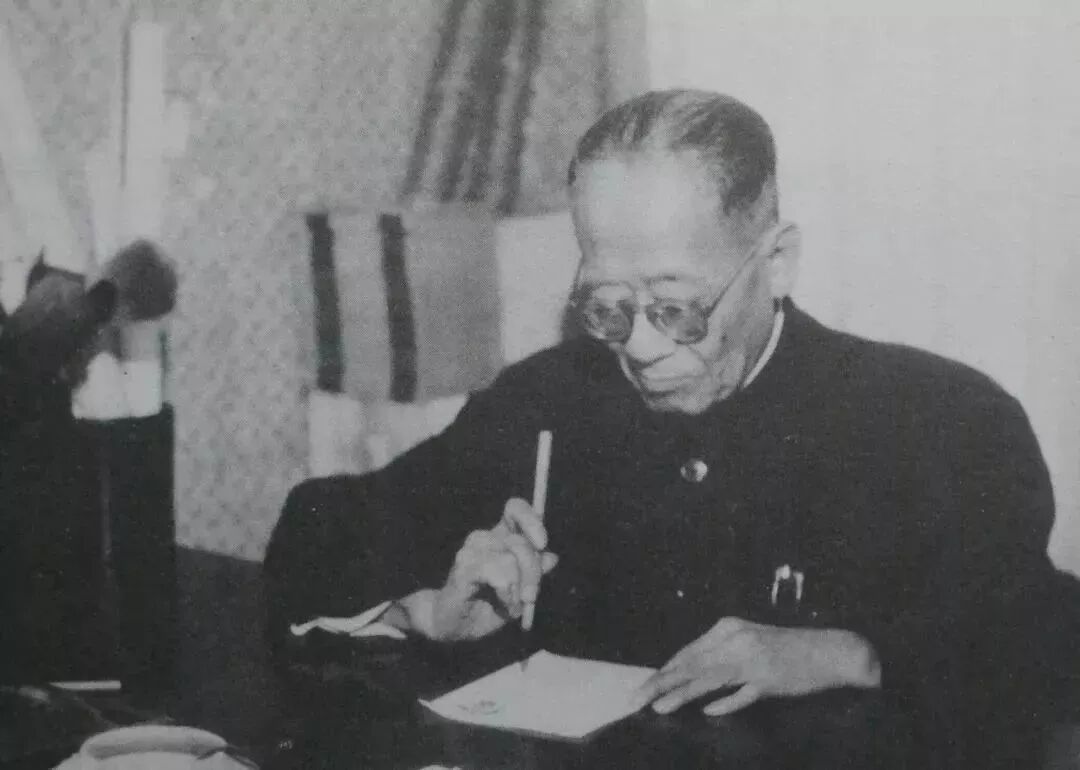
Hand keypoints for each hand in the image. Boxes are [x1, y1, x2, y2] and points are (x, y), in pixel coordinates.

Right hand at [399, 498, 557, 640]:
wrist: (453, 626)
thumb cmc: (485, 607)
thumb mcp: (518, 593)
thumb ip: (534, 574)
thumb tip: (552, 557)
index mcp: (500, 537)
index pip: (515, 509)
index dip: (531, 520)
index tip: (542, 544)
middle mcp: (485, 538)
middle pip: (521, 541)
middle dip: (533, 573)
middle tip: (531, 598)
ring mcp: (472, 549)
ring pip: (511, 558)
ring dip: (518, 587)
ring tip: (510, 603)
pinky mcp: (463, 566)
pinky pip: (498, 572)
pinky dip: (507, 592)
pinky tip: (501, 601)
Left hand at [634, 618, 880, 716]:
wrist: (830, 651)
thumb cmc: (786, 650)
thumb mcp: (748, 643)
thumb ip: (720, 655)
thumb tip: (688, 674)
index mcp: (727, 628)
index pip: (687, 652)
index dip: (663, 670)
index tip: (642, 686)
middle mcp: (735, 640)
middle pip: (690, 664)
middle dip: (660, 682)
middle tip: (635, 697)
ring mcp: (752, 659)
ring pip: (707, 678)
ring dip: (680, 693)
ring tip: (657, 706)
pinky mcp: (769, 679)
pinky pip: (741, 694)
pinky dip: (724, 704)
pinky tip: (707, 712)